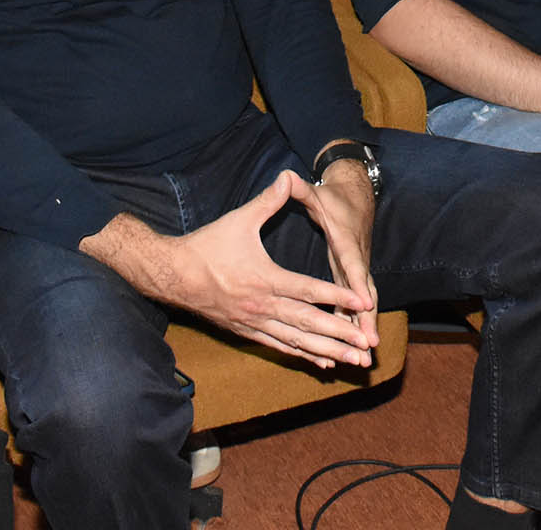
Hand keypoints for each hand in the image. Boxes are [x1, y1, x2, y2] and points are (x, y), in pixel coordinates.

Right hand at [168, 171, 374, 367]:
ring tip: (354, 360)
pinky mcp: (246, 331)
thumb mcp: (239, 220)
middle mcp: (262, 306)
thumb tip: (287, 176)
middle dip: (340, 335)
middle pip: (308, 323)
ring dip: (328, 351)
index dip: (337, 296)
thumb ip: (267, 201)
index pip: (309, 290)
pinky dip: (303, 355)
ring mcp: (254, 322)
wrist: (173, 275)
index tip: (363, 303)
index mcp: (265, 279)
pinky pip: (280, 346)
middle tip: (367, 347)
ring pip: (297, 341)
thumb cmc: (207, 246)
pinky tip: (324, 363)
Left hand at [308, 159, 379, 346]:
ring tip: (364, 360)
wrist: (354, 197)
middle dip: (367, 320)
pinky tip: (346, 351)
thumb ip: (300, 188)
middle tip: (370, 345)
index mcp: (346, 241)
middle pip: (364, 293)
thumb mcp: (316, 191)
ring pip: (360, 306)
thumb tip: (287, 176)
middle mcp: (354, 261)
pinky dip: (351, 328)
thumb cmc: (332, 197)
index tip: (364, 304)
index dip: (358, 284)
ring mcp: (354, 273)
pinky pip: (351, 308)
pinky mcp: (349, 280)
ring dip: (361, 331)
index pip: (353, 264)